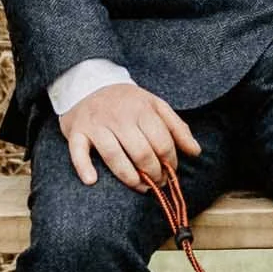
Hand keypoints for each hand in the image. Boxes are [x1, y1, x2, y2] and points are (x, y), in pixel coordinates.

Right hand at [59, 82, 200, 189]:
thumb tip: (196, 152)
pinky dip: (84, 167)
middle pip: (141, 152)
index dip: (170, 162)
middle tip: (158, 183)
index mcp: (142, 109)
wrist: (88, 84)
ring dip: (129, 178)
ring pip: (114, 156)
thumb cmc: (126, 101)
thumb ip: (177, 128)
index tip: (171, 172)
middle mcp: (119, 116)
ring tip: (140, 187)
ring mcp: (97, 124)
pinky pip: (78, 152)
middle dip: (153, 173)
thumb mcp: (155, 106)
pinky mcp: (76, 132)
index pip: (162, 142)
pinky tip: (92, 180)